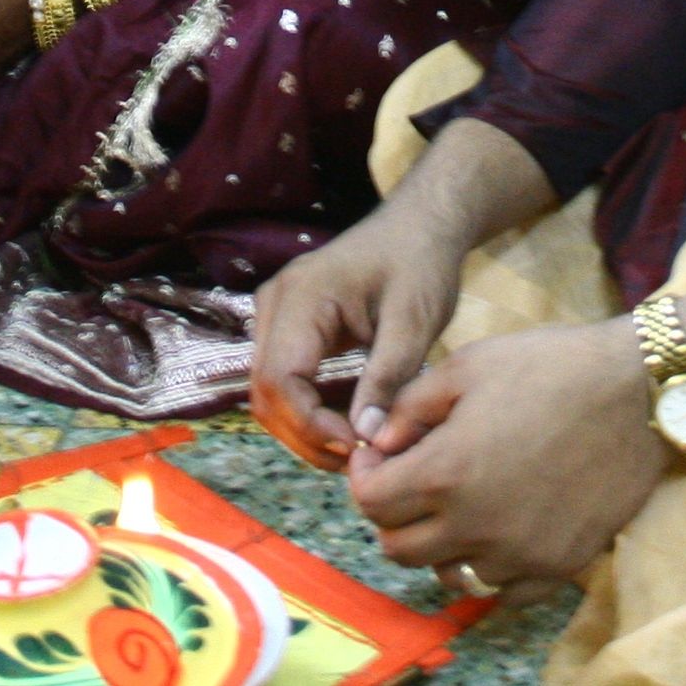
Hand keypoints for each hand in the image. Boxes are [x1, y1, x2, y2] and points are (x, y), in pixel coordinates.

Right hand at [247, 202, 469, 470]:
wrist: (418, 225)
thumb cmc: (420, 264)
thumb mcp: (413, 323)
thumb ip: (387, 379)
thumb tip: (366, 438)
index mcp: (301, 297)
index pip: (280, 378)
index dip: (309, 423)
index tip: (355, 447)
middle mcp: (275, 303)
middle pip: (265, 391)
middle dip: (304, 434)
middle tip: (354, 460)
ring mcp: (275, 313)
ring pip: (268, 391)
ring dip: (303, 427)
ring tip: (352, 448)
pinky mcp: (287, 325)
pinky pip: (282, 378)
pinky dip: (307, 408)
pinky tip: (344, 424)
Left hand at [346, 317, 668, 586]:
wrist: (640, 392)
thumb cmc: (551, 367)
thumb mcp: (466, 367)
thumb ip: (408, 407)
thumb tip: (377, 438)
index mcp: (446, 473)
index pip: (370, 502)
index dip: (364, 475)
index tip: (381, 455)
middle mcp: (477, 525)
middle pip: (399, 549)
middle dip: (393, 515)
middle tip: (412, 482)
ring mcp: (521, 553)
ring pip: (449, 574)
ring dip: (441, 545)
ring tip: (459, 505)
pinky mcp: (560, 565)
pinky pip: (504, 592)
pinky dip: (491, 569)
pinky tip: (500, 531)